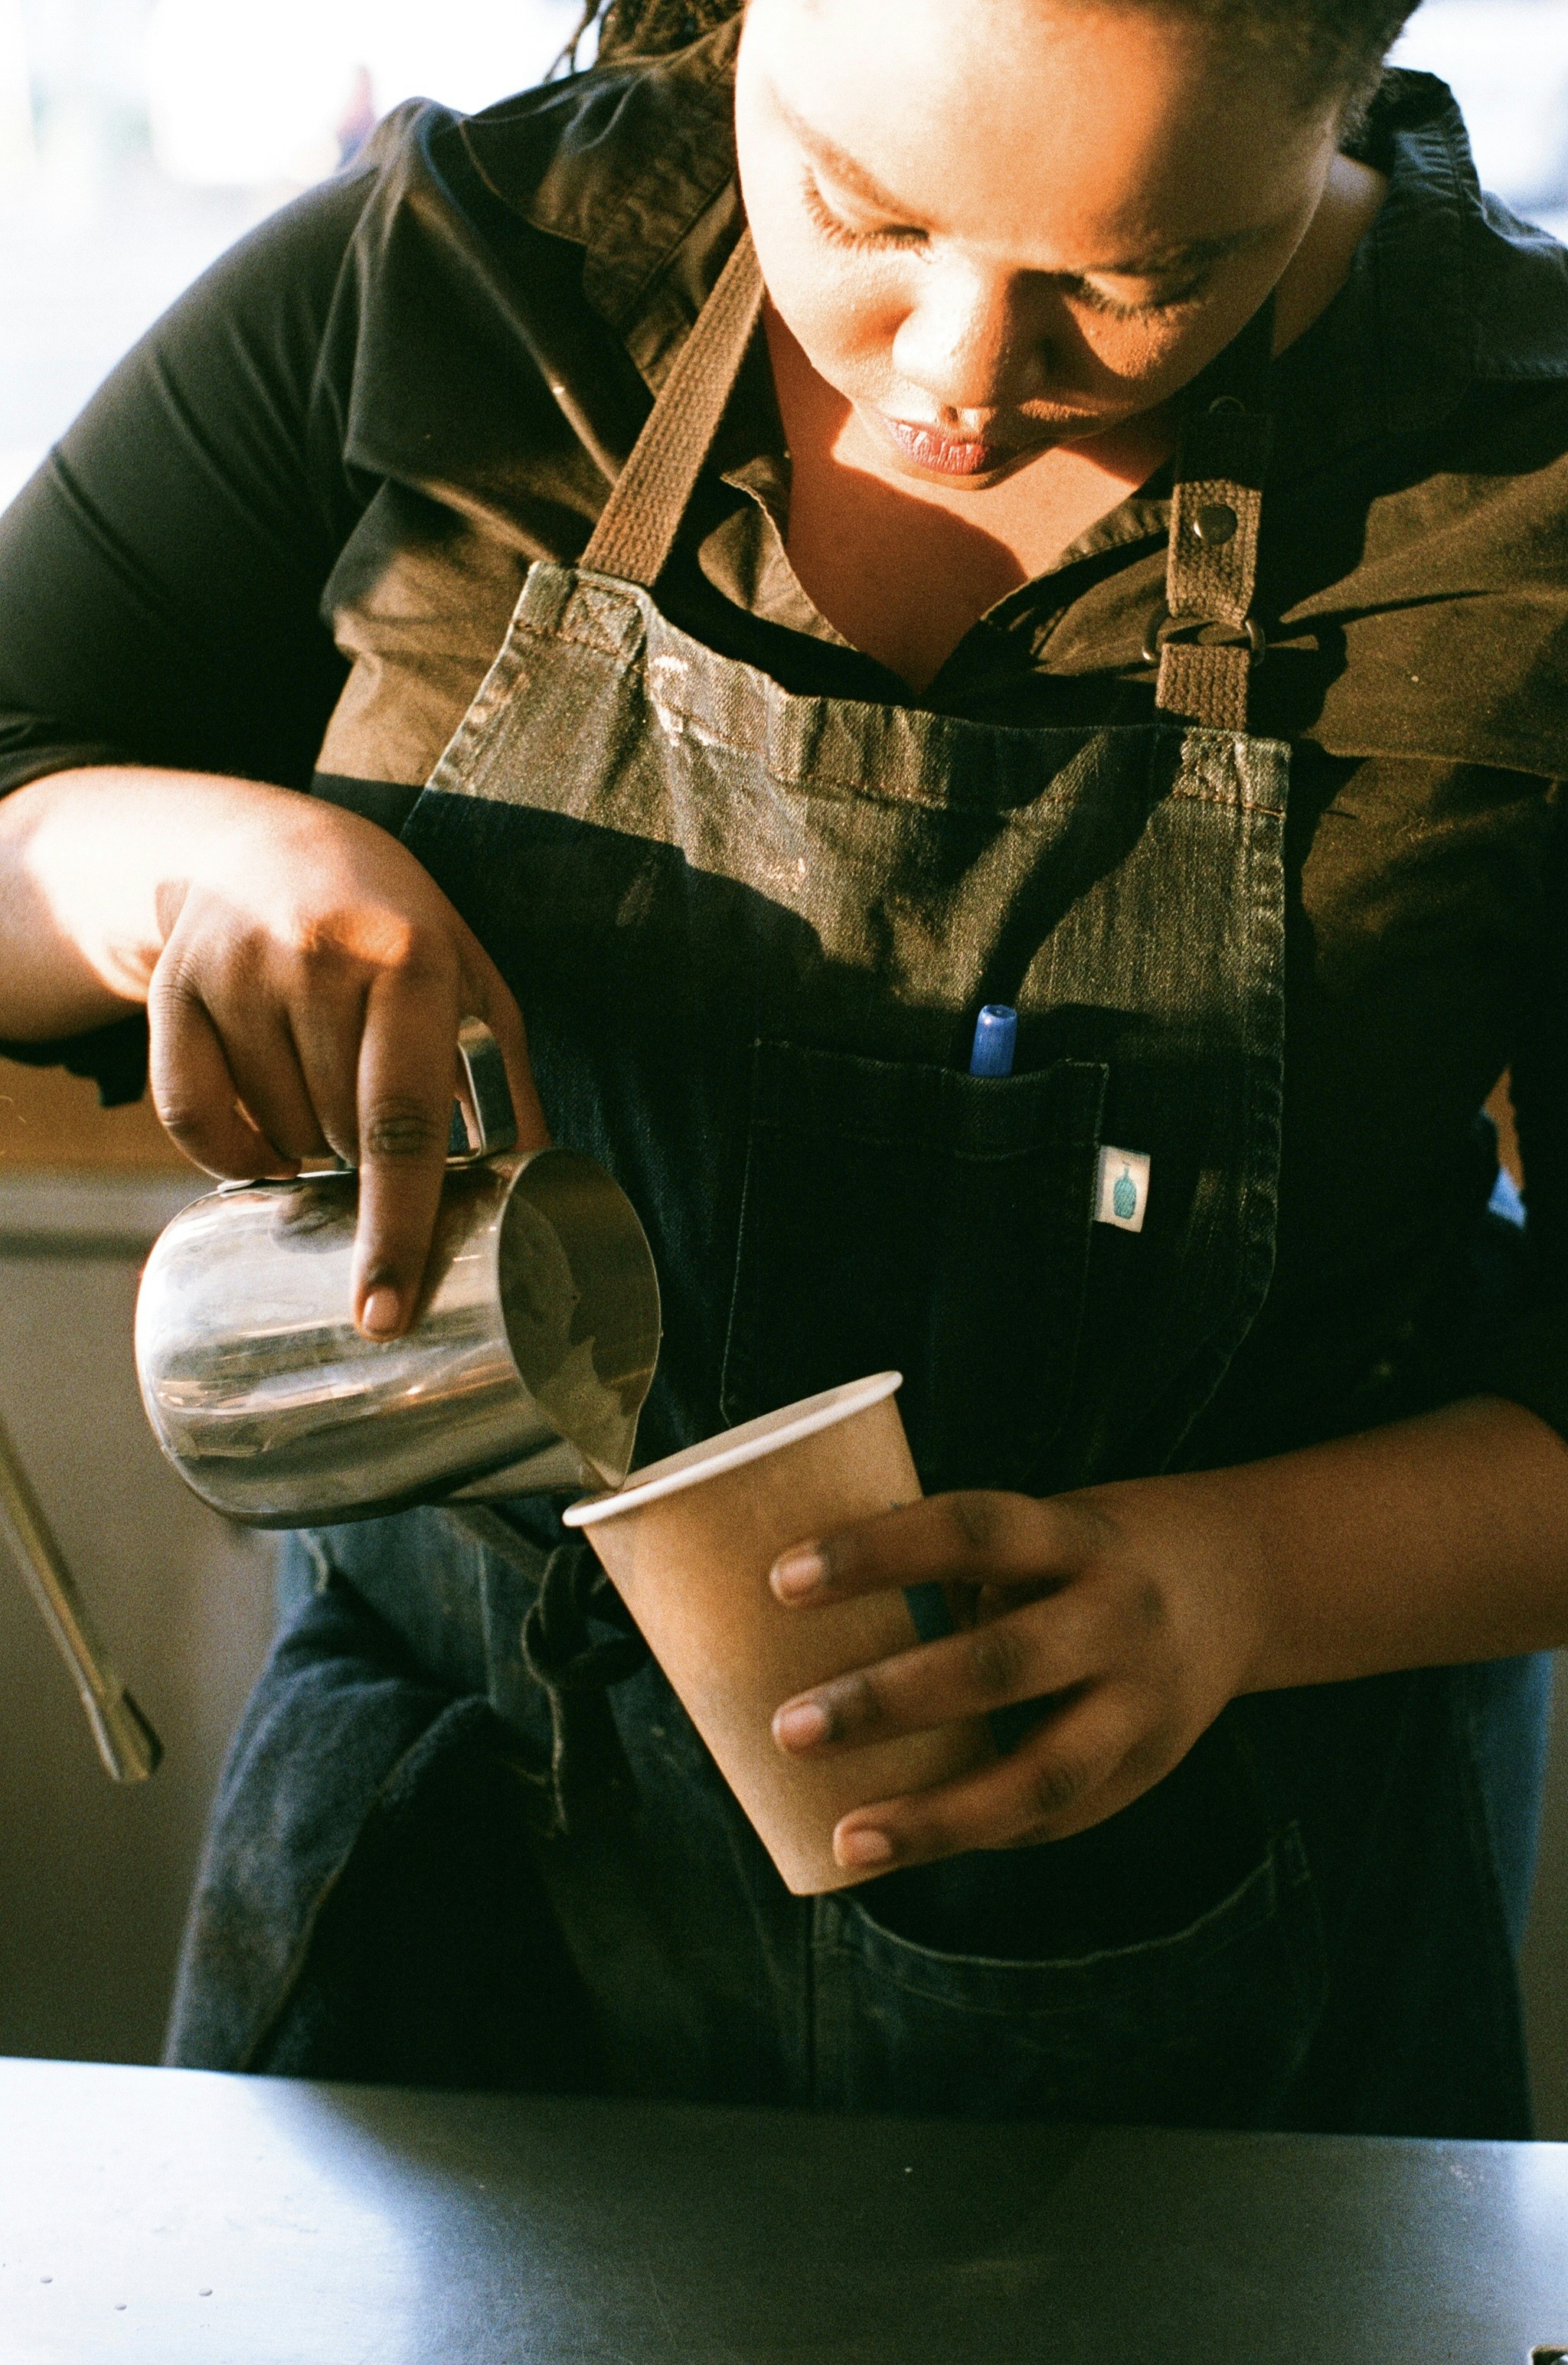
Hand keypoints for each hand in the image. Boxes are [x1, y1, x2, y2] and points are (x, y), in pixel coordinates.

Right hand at [141, 779, 546, 1336]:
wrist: (274, 846)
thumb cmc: (399, 934)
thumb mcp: (473, 983)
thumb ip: (505, 1084)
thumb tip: (542, 1195)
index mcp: (413, 961)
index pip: (404, 1121)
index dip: (397, 1225)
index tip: (386, 1310)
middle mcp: (318, 957)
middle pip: (336, 1140)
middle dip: (362, 1167)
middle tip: (374, 1128)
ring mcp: (237, 969)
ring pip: (271, 1134)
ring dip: (304, 1153)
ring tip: (327, 1102)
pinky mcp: (172, 986)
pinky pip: (189, 1117)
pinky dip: (227, 1153)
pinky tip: (263, 1143)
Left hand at [767, 1478, 1265, 1873]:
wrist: (1250, 1578)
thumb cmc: (1091, 1548)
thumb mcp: (1043, 1526)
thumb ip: (958, 1568)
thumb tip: (808, 1620)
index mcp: (1078, 1535)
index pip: (970, 1529)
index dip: (876, 1551)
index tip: (780, 1579)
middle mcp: (1119, 1616)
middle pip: (1001, 1664)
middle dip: (889, 1701)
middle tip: (787, 1726)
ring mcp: (1146, 1703)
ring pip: (1041, 1775)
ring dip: (937, 1813)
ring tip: (848, 1835)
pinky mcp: (1151, 1768)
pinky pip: (1057, 1818)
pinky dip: (978, 1833)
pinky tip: (907, 1845)